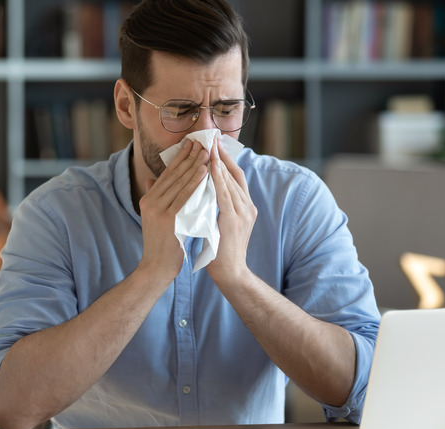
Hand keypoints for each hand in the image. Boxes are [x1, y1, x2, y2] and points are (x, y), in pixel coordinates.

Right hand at [137, 140, 209, 282]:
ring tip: (206, 152)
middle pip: (173, 175)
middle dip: (189, 157)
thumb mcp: (153, 218)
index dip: (180, 157)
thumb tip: (150, 179)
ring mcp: (158, 210)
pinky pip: (185, 196)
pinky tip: (205, 172)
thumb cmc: (161, 244)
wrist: (156, 268)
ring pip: (180, 182)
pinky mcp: (168, 219)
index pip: (167, 174)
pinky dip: (195, 182)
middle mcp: (150, 202)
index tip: (192, 144)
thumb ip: (154, 197)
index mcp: (148, 199)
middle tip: (202, 142)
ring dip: (195, 165)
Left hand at [206, 139, 256, 286]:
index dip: (225, 159)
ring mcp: (243, 213)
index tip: (214, 144)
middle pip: (235, 173)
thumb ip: (212, 206)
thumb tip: (198, 190)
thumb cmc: (220, 251)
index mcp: (244, 207)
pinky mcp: (234, 220)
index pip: (235, 176)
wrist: (229, 274)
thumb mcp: (217, 223)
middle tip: (210, 138)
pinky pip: (225, 195)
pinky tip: (210, 167)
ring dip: (219, 162)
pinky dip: (218, 179)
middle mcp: (247, 206)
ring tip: (208, 146)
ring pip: (231, 181)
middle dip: (222, 155)